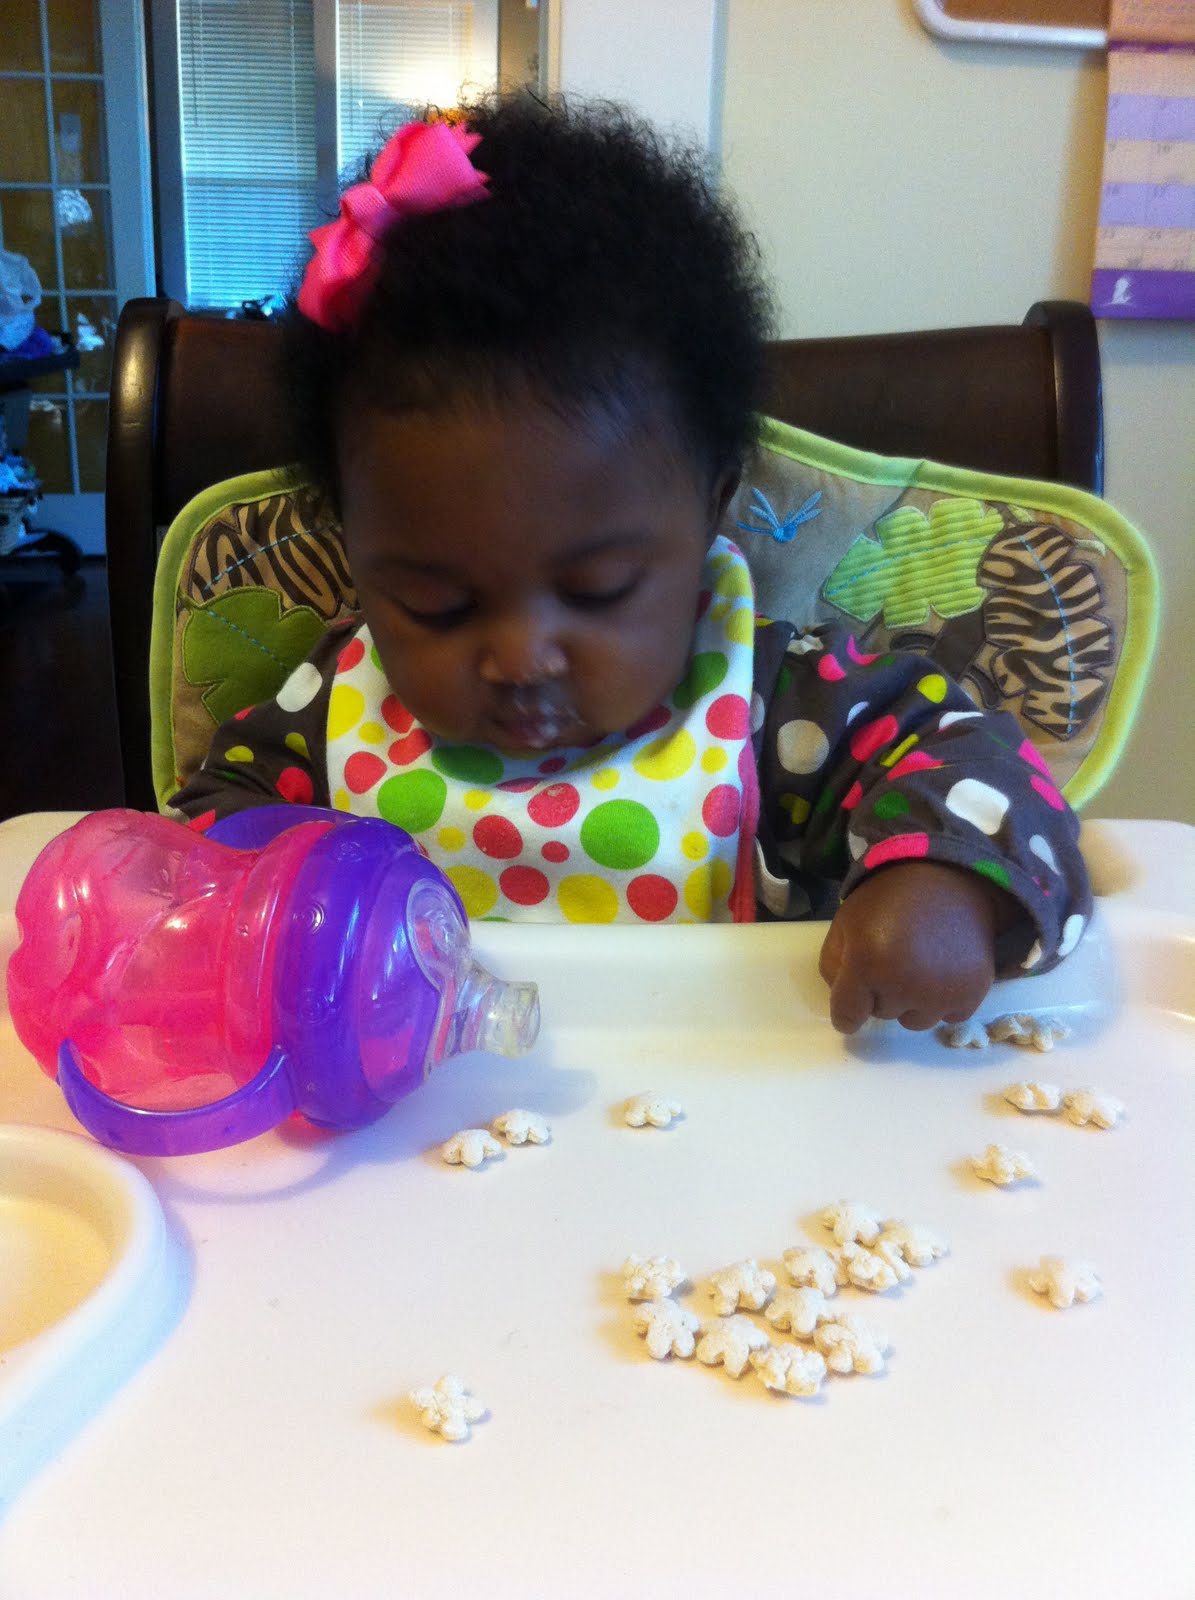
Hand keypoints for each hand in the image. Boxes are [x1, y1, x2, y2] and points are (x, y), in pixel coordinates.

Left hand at [818, 862, 1015, 1034]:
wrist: (949, 877)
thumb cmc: (889, 898)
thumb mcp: (845, 922)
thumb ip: (833, 965)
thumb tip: (844, 1003)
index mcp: (867, 963)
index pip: (847, 1016)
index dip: (846, 1013)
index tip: (851, 1011)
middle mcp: (904, 985)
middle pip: (881, 1015)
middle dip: (880, 993)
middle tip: (892, 958)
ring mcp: (941, 992)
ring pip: (915, 1021)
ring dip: (912, 1001)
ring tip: (919, 964)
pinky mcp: (972, 993)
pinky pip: (949, 1016)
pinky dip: (945, 1000)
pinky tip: (943, 969)